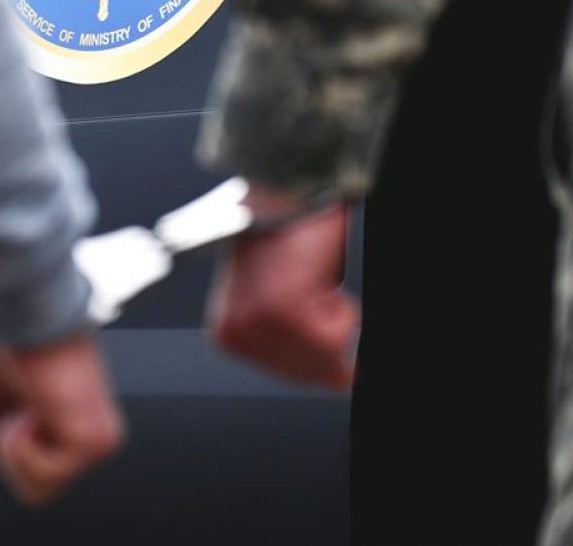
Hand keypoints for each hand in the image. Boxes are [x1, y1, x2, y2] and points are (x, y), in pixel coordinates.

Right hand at [0, 331, 123, 504]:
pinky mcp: (96, 440)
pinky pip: (45, 478)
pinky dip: (21, 446)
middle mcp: (88, 432)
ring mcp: (96, 438)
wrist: (27, 315)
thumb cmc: (10, 342)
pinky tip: (36, 408)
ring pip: (39, 490)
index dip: (3, 446)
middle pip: (36, 489)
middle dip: (8, 453)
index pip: (34, 473)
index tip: (12, 403)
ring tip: (29, 404)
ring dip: (14, 449)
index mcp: (67, 420)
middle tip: (20, 407)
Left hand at [207, 190, 358, 389]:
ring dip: (336, 319)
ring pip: (326, 357)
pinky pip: (338, 338)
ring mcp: (261, 327)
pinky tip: (319, 281)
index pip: (286, 372)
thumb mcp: (283, 294)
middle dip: (326, 337)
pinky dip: (344, 311)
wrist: (285, 190)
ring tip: (313, 281)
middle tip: (315, 291)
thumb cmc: (286, 232)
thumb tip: (336, 381)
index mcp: (228, 333)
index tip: (312, 311)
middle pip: (307, 372)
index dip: (315, 346)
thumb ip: (299, 340)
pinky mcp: (287, 314)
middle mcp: (238, 335)